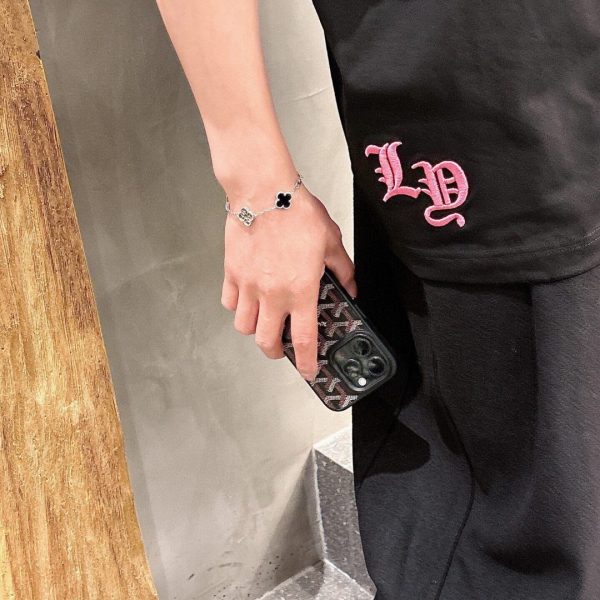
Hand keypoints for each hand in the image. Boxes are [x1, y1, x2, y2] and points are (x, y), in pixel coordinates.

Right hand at [221, 182, 356, 380]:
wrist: (264, 192)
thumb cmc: (297, 213)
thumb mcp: (332, 242)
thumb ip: (343, 270)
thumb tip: (351, 286)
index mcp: (301, 291)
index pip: (303, 339)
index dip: (307, 362)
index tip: (309, 371)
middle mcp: (272, 295)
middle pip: (266, 342)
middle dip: (275, 352)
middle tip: (281, 348)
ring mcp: (249, 286)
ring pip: (244, 326)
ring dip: (255, 330)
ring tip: (264, 321)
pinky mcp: (232, 274)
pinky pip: (230, 302)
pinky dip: (238, 307)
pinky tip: (247, 298)